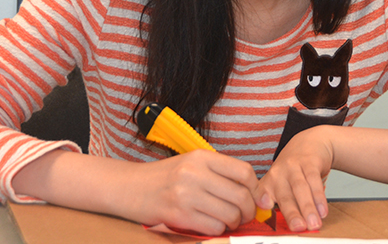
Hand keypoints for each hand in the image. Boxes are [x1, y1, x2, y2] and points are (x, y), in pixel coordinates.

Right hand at [130, 149, 258, 234]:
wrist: (130, 187)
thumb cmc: (165, 177)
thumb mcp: (192, 164)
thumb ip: (220, 174)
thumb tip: (254, 193)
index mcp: (202, 157)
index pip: (243, 172)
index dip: (256, 188)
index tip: (257, 198)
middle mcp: (195, 173)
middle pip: (240, 195)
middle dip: (248, 210)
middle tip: (245, 215)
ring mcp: (186, 194)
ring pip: (229, 214)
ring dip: (234, 222)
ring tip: (228, 220)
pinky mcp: (179, 215)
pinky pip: (214, 227)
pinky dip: (218, 229)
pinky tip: (211, 224)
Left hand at [255, 125, 333, 231]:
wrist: (310, 143)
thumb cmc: (293, 170)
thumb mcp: (282, 183)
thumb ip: (282, 204)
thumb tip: (288, 227)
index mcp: (268, 182)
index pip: (263, 197)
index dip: (262, 205)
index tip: (267, 217)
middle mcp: (278, 173)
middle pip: (284, 195)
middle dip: (291, 213)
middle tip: (298, 228)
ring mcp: (293, 165)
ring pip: (300, 188)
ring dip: (308, 207)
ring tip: (314, 223)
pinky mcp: (309, 161)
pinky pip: (314, 180)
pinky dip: (319, 196)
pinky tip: (323, 210)